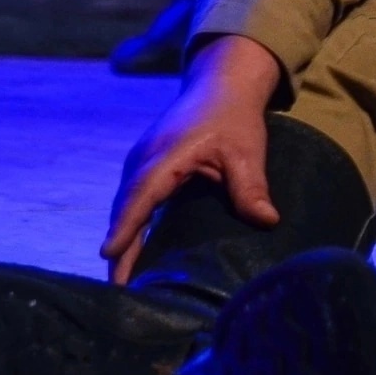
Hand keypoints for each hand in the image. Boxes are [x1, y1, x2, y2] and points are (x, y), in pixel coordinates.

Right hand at [101, 34, 282, 283]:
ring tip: (122, 281)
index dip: (125, 228)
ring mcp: (141, 163)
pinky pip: (133, 201)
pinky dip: (130, 225)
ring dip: (122, 239)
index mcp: (165, 157)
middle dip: (119, 247)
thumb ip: (250, 186)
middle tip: (117, 290)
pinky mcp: (146, 167)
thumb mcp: (246, 150)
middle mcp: (144, 160)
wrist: (221, 83)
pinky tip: (133, 251)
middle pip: (125, 209)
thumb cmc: (233, 116)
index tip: (108, 256)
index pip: (140, 198)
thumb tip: (267, 220)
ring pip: (126, 206)